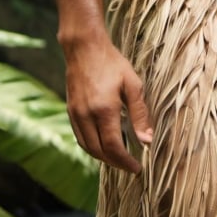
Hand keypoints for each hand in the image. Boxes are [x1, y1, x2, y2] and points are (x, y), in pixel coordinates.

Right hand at [63, 34, 153, 172]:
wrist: (84, 48)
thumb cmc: (112, 63)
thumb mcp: (132, 84)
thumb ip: (140, 113)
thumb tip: (146, 140)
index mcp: (104, 110)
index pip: (114, 147)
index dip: (125, 162)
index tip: (137, 168)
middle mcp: (86, 116)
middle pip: (99, 152)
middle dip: (115, 163)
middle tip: (130, 166)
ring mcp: (75, 114)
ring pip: (87, 147)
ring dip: (103, 158)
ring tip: (119, 159)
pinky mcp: (70, 111)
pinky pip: (80, 137)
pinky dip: (92, 147)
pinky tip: (103, 145)